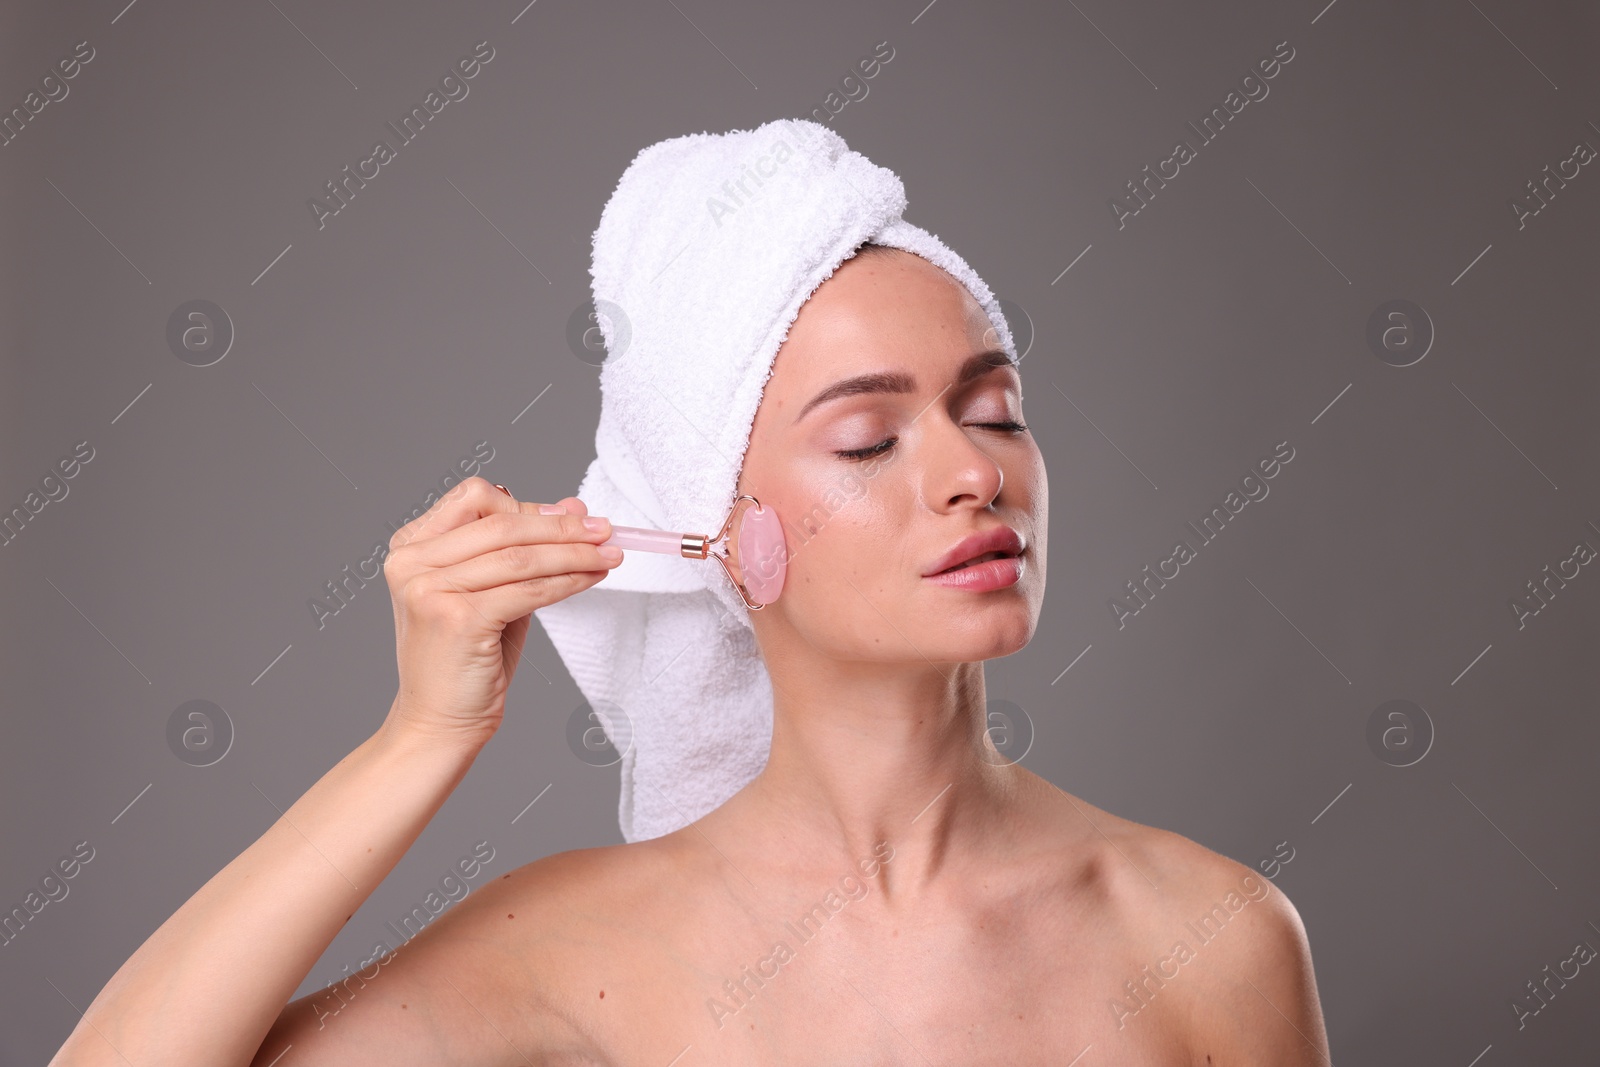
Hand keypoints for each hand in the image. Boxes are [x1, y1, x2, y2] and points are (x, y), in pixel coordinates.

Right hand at [378, 478, 617, 750]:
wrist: (438, 722)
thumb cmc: (465, 658)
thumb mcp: (492, 591)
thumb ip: (523, 550)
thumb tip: (572, 508)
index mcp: (412, 547)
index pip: (474, 499)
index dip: (528, 506)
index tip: (572, 516)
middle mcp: (412, 563)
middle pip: (502, 524)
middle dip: (562, 527)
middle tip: (604, 530)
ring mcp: (430, 590)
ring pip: (520, 557)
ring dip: (574, 553)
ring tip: (609, 555)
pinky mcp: (457, 618)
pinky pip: (528, 590)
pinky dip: (567, 582)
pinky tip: (592, 579)